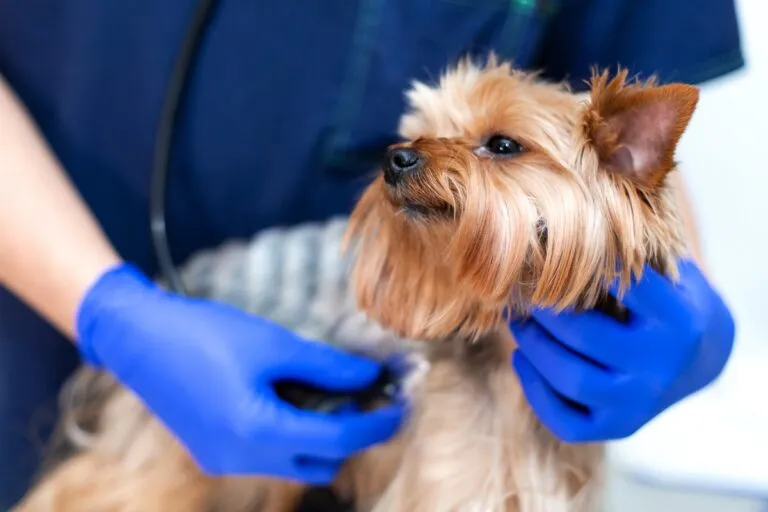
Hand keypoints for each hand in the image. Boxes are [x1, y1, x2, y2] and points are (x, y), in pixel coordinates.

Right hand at [75, 263, 404, 482]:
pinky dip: (288, 433)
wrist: (136, 337)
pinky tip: (287, 395)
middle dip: (349, 431)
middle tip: (361, 392)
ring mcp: (224, 461)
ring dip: (319, 434)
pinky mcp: (213, 452)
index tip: (400, 403)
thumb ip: (326, 366)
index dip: (376, 423)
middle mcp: (242, 459)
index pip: (339, 440)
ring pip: (294, 462)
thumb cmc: (204, 333)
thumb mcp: (273, 344)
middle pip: (320, 461)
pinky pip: (266, 455)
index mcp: (259, 432)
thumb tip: (370, 375)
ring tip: (323, 389)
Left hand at [510, 259, 734, 442]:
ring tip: (518, 325)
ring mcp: (640, 402)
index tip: (564, 254)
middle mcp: (662, 366)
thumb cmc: (668, 302)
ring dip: (534, 348)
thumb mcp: (668, 273)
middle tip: (525, 295)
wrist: (700, 360)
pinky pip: (566, 422)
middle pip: (586, 337)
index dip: (593, 268)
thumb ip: (632, 255)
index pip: (631, 289)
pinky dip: (535, 391)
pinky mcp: (619, 427)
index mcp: (679, 321)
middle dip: (544, 312)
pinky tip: (522, 360)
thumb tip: (569, 228)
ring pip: (571, 380)